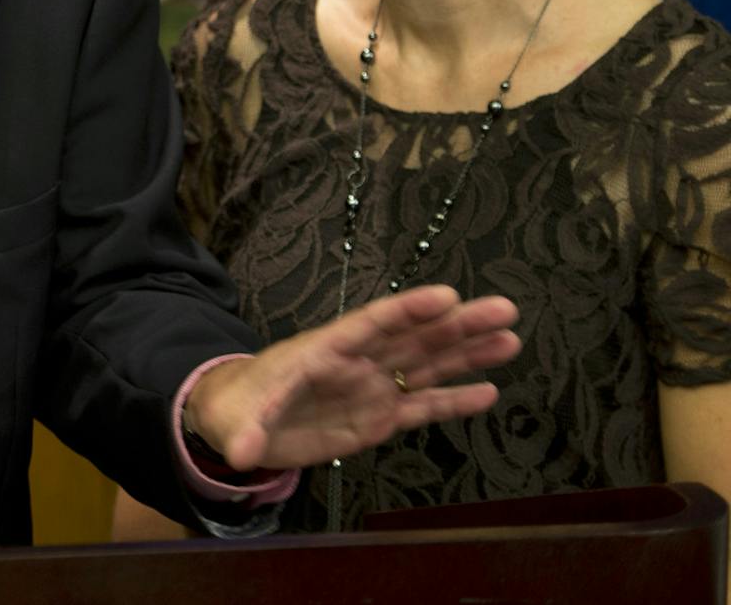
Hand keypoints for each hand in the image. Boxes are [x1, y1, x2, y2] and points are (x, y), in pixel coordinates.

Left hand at [185, 285, 520, 472]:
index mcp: (324, 350)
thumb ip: (245, 433)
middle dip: (457, 324)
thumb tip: (240, 453)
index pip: (371, 323)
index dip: (409, 309)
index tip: (448, 295)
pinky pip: (423, 405)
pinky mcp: (379, 416)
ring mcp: (372, 387)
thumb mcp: (238, 418)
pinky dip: (455, 399)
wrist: (240, 419)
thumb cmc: (239, 406)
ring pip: (427, 365)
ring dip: (468, 352)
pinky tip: (490, 390)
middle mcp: (357, 362)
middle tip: (503, 309)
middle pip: (413, 337)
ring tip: (510, 338)